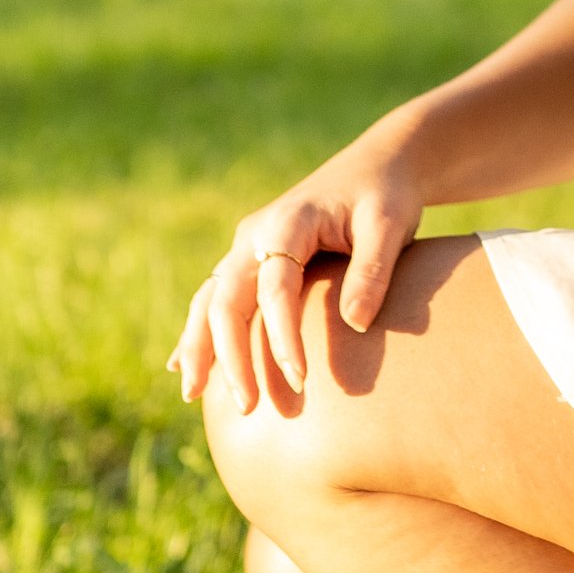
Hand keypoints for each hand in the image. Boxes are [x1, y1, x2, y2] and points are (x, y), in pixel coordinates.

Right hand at [168, 123, 427, 409]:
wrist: (378, 166)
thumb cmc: (387, 197)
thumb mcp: (389, 225)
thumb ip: (372, 271)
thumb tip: (356, 325)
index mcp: (287, 223)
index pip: (276, 287)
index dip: (283, 336)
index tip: (300, 380)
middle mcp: (256, 234)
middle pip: (227, 298)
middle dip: (230, 354)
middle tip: (247, 406)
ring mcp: (248, 246)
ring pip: (209, 299)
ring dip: (199, 346)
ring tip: (192, 395)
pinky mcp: (251, 259)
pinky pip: (215, 298)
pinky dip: (198, 331)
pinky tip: (184, 368)